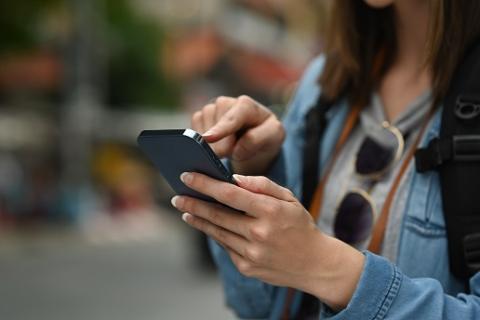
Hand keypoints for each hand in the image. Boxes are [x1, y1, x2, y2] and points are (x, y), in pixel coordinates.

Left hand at [170, 172, 364, 309]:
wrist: (315, 264)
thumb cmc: (300, 225)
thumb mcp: (289, 198)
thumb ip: (262, 185)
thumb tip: (233, 179)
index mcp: (270, 211)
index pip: (229, 194)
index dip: (205, 184)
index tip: (187, 176)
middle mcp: (259, 233)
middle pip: (217, 215)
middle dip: (193, 204)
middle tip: (177, 196)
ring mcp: (252, 253)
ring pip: (217, 232)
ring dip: (198, 220)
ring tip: (185, 210)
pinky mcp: (247, 267)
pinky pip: (226, 246)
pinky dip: (215, 234)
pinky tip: (207, 225)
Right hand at [191, 95, 284, 174]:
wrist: (257, 141)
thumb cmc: (267, 136)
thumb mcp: (273, 137)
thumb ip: (257, 139)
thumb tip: (236, 147)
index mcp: (247, 105)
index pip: (232, 117)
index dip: (220, 128)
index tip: (208, 139)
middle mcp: (227, 103)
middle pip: (215, 124)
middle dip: (219, 144)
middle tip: (228, 156)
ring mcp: (212, 109)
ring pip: (202, 127)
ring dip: (212, 144)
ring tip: (227, 150)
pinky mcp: (200, 117)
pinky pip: (193, 130)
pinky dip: (201, 142)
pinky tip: (214, 145)